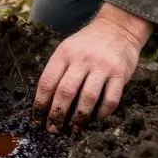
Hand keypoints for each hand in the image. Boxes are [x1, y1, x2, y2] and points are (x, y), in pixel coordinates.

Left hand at [33, 3, 152, 132]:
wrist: (117, 27)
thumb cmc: (87, 43)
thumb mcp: (68, 49)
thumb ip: (58, 70)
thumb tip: (46, 101)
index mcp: (64, 54)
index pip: (47, 82)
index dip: (40, 104)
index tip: (37, 119)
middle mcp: (82, 59)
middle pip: (65, 91)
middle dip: (57, 114)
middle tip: (53, 129)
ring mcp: (102, 66)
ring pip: (88, 97)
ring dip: (79, 117)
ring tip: (74, 129)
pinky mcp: (120, 73)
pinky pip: (110, 99)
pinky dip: (103, 113)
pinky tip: (97, 118)